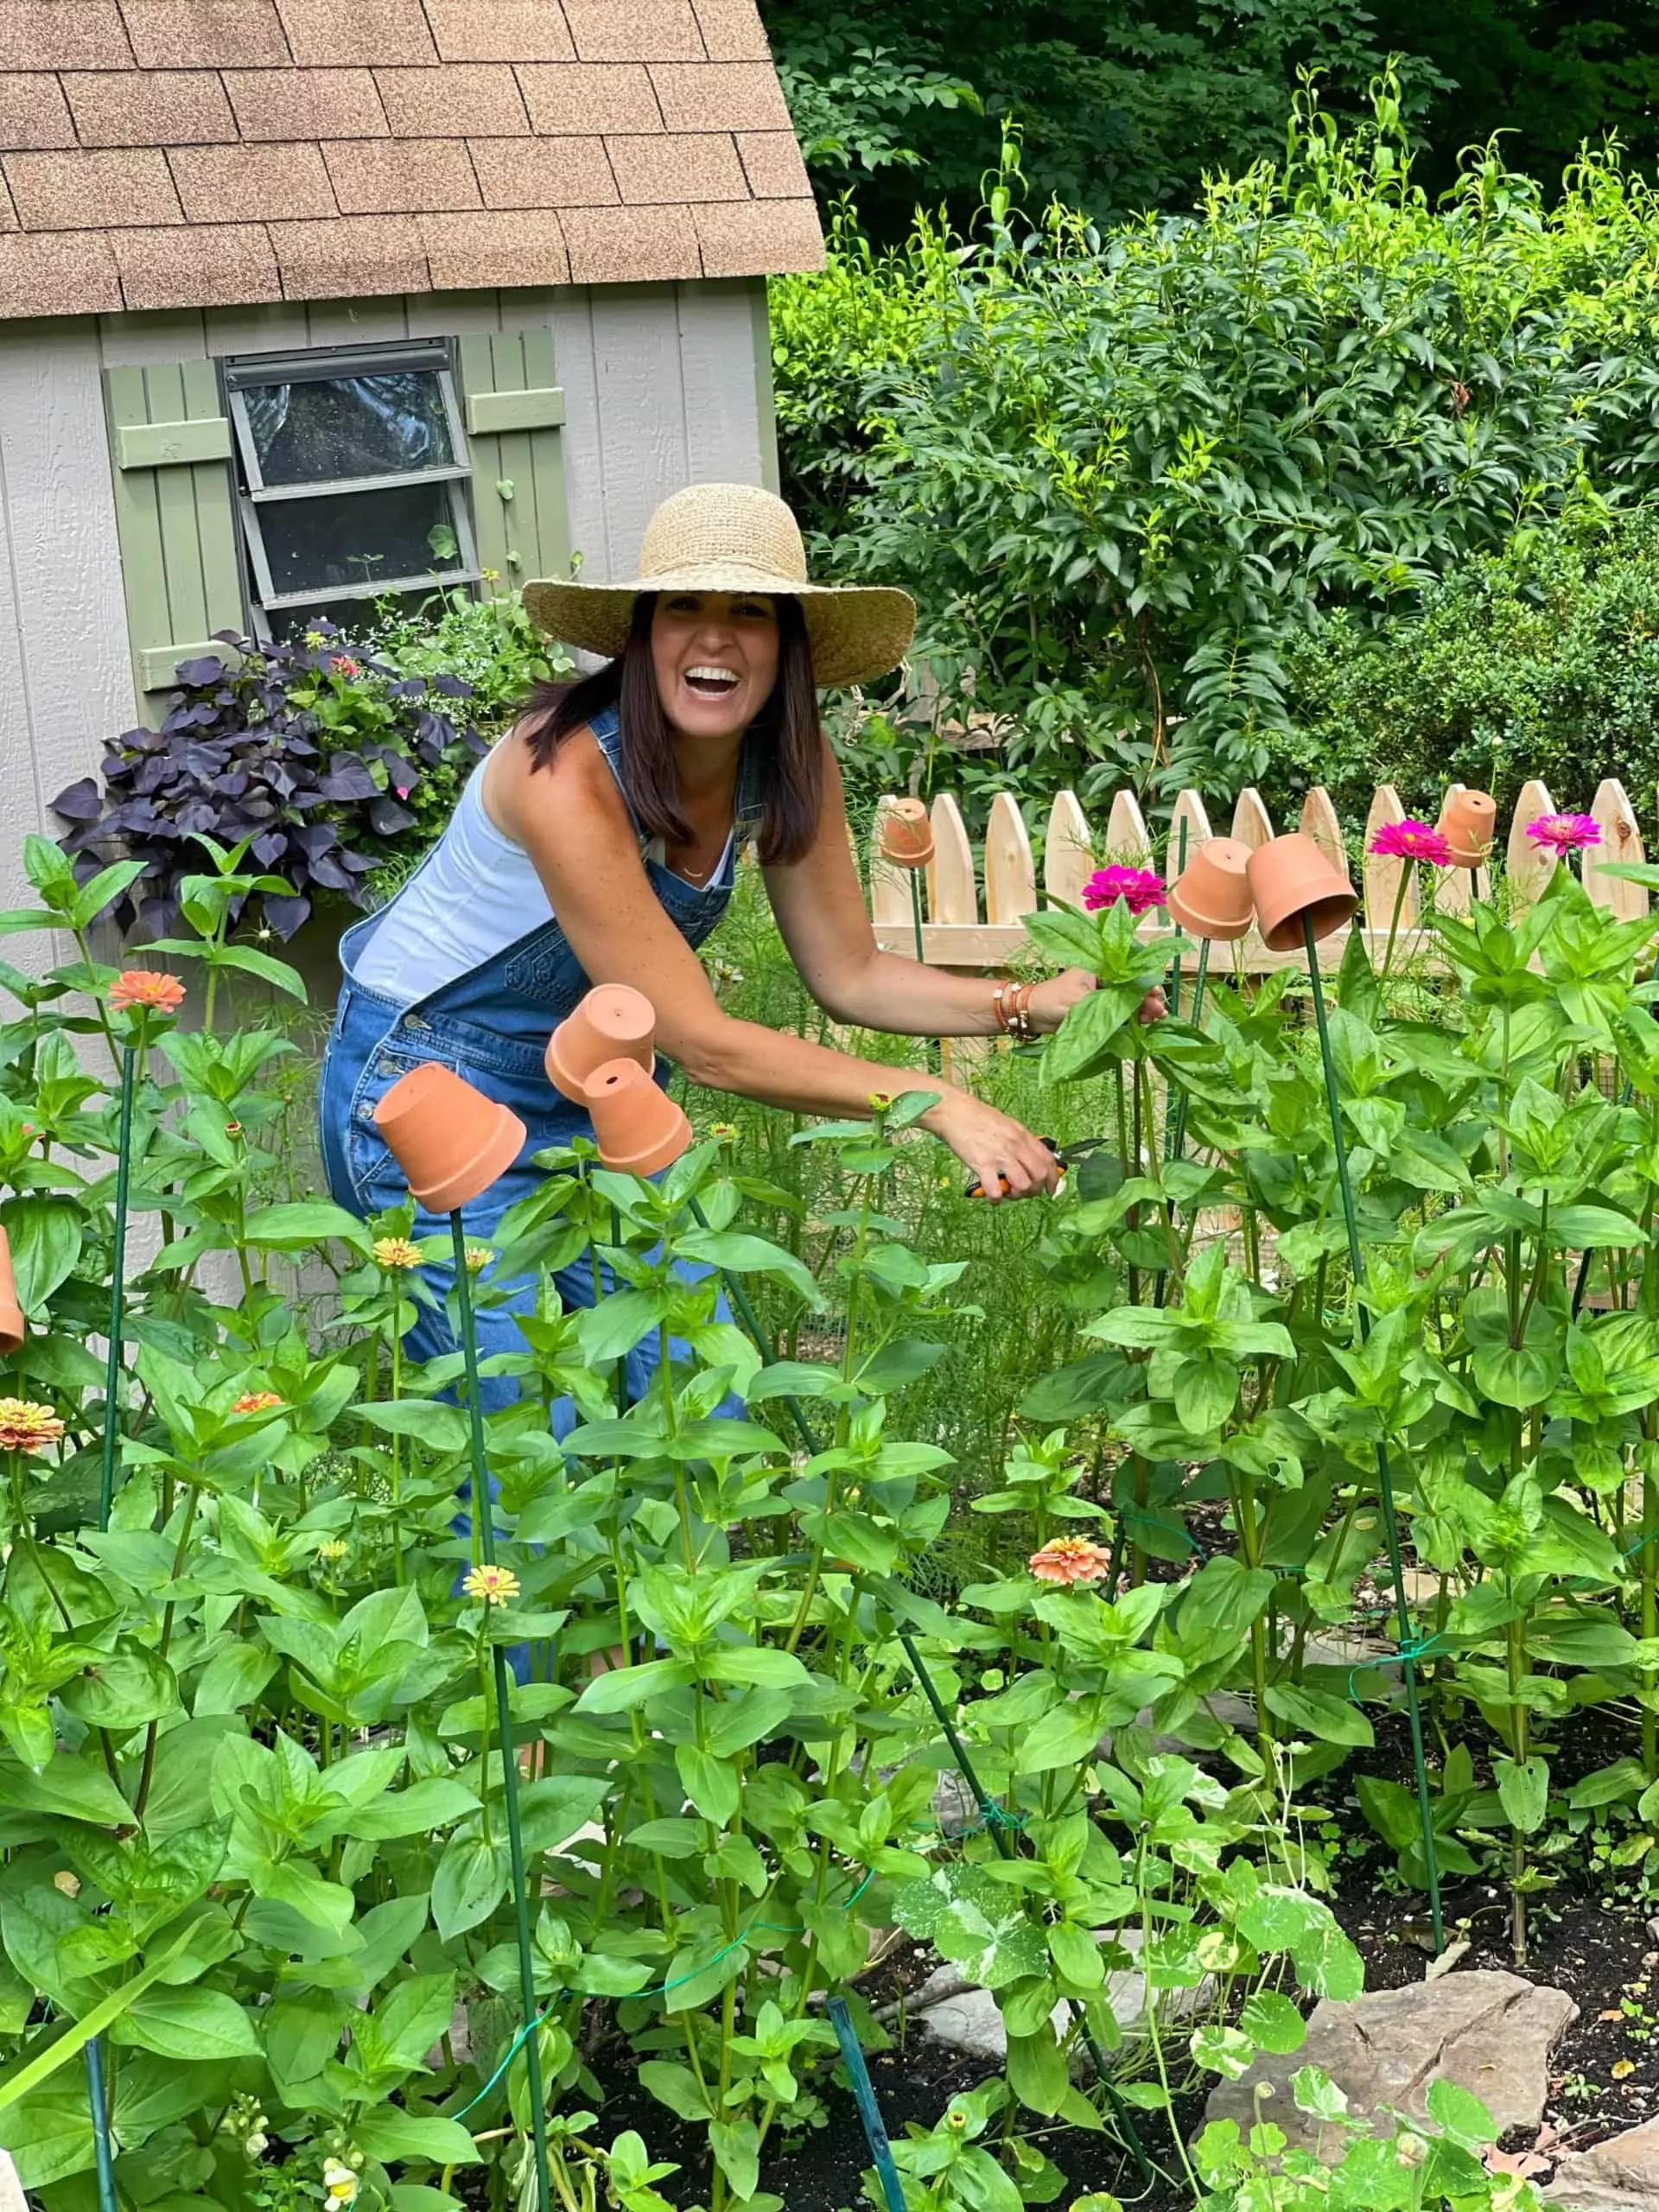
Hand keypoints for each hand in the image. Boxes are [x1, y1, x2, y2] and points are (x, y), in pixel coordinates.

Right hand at [923, 1090, 1062, 1203]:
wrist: (954, 1112)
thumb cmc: (978, 1117)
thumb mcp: (1007, 1124)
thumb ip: (1020, 1141)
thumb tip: (1030, 1157)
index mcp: (1023, 1135)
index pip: (1048, 1159)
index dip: (1054, 1178)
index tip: (1051, 1188)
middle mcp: (1015, 1146)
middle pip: (1039, 1175)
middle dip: (1036, 1189)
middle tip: (1026, 1192)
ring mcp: (1000, 1156)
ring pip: (1023, 1185)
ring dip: (1018, 1195)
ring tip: (1008, 1193)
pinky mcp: (982, 1165)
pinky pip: (996, 1190)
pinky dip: (996, 1199)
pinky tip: (992, 1197)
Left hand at [1029, 969, 1166, 1031]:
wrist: (1032, 1014)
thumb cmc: (1052, 999)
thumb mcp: (1080, 999)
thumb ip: (1105, 1005)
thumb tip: (1131, 1010)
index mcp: (1099, 967)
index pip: (1129, 972)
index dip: (1145, 983)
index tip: (1156, 994)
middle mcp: (1104, 979)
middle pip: (1133, 987)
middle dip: (1147, 998)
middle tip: (1159, 1011)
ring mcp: (1103, 995)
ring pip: (1130, 1001)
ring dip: (1143, 1009)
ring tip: (1156, 1018)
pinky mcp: (1100, 1011)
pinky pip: (1121, 1014)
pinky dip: (1133, 1018)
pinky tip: (1144, 1024)